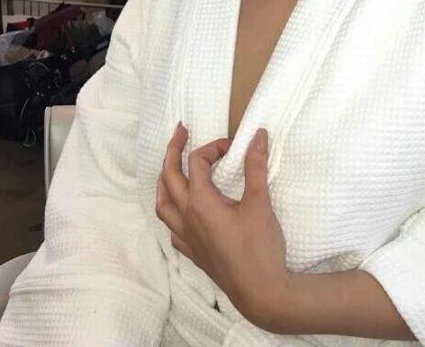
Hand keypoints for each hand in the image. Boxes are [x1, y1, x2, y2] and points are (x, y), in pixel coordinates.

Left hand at [156, 123, 289, 324]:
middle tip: (180, 132)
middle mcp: (187, 218)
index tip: (235, 147)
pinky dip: (172, 212)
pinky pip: (172, 228)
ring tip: (171, 167)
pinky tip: (182, 210)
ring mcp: (187, 237)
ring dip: (164, 181)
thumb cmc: (260, 248)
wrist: (261, 292)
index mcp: (200, 203)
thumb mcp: (260, 202)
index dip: (214, 147)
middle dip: (172, 151)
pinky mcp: (194, 253)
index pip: (197, 163)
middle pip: (169, 177)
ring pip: (163, 204)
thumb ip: (256, 166)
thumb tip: (258, 136)